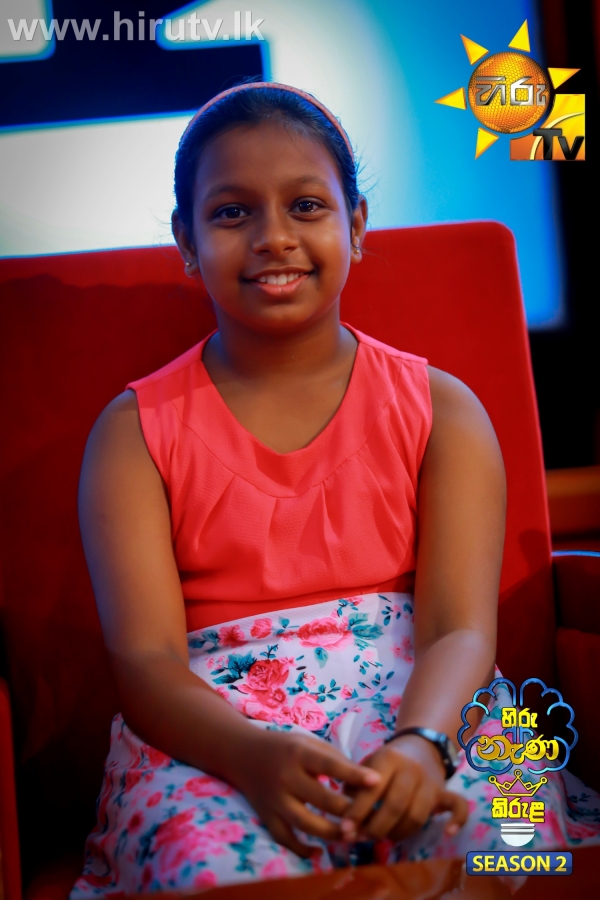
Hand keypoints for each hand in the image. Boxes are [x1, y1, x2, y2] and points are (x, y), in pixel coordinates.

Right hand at [232, 728, 380, 857]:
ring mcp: (275, 799)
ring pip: (305, 823)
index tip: (376, 781)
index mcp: (299, 754)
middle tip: (369, 819)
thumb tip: (363, 781)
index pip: (330, 765)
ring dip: (331, 833)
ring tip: (350, 836)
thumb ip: (333, 759)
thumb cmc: (285, 747)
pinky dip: (302, 848)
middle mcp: (286, 777)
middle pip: (321, 799)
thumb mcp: (307, 742)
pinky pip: (285, 838)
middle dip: (348, 811)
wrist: (242, 754)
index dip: (354, 775)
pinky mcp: (267, 816)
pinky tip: (319, 851)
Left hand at [340, 734, 467, 841]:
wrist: (420, 745)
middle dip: (376, 827)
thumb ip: (354, 783)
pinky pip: (457, 805)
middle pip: (395, 806)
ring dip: (399, 833)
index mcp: (389, 759)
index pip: (373, 788)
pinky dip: (457, 819)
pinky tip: (448, 833)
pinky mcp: (445, 791)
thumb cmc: (387, 760)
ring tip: (383, 838)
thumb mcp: (368, 762)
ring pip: (418, 815)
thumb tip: (341, 811)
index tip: (345, 829)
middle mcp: (411, 769)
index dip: (358, 811)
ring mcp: (430, 781)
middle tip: (362, 838)